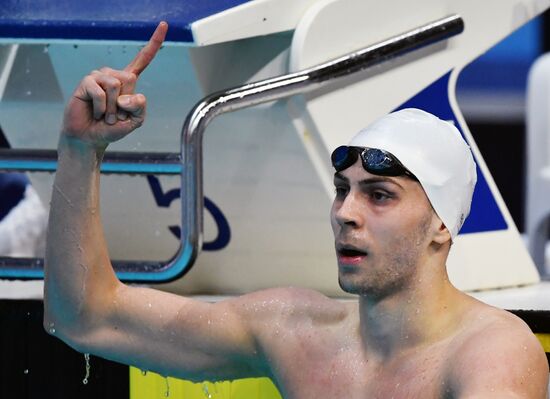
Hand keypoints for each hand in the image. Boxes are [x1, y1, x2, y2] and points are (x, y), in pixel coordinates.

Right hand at [61, 21, 167, 148]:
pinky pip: (100, 92)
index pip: (143, 59)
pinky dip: (101, 108)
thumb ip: (140, 107)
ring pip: (115, 86)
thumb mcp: (136, 121)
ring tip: (105, 115)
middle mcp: (114, 74)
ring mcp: (99, 76)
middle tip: (115, 115)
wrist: (90, 138)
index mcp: (129, 80)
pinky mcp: (86, 82)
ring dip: (112, 108)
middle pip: (129, 78)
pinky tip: (95, 113)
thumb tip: (126, 95)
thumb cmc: (112, 128)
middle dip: (125, 103)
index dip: (154, 42)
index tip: (164, 24)